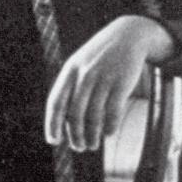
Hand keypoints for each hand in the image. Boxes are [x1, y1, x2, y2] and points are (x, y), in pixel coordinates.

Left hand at [44, 16, 174, 152]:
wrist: (128, 34)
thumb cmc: (101, 56)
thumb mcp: (81, 64)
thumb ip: (72, 87)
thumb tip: (65, 121)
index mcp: (70, 71)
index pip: (56, 102)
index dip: (53, 124)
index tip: (54, 141)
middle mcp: (84, 74)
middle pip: (75, 114)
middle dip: (76, 136)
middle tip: (79, 147)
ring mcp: (103, 78)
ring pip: (94, 116)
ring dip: (92, 136)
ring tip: (93, 145)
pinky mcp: (122, 82)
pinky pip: (113, 111)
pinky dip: (109, 127)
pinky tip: (108, 134)